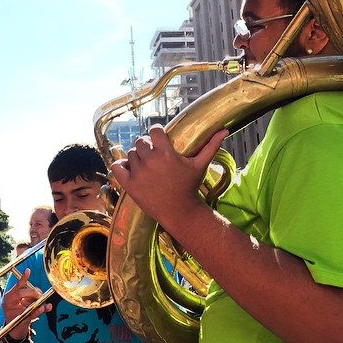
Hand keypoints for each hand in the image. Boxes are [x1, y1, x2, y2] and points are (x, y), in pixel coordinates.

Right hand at [2, 269, 50, 337]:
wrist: (15, 328)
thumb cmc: (21, 311)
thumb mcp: (26, 302)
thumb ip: (35, 298)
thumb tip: (45, 297)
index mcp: (10, 295)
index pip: (17, 285)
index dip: (23, 278)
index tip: (28, 270)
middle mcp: (8, 303)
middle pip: (20, 293)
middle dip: (32, 292)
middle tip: (40, 295)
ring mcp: (12, 313)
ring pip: (25, 305)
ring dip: (37, 303)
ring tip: (43, 304)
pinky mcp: (17, 321)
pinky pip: (29, 315)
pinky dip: (37, 311)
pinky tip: (42, 308)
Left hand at [110, 124, 227, 229]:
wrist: (180, 212)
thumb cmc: (190, 186)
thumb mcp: (200, 165)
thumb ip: (211, 146)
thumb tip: (225, 130)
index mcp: (166, 153)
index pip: (154, 130)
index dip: (157, 133)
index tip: (160, 138)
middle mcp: (150, 161)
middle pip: (141, 141)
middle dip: (147, 145)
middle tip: (154, 154)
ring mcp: (138, 173)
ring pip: (131, 154)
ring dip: (137, 156)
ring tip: (146, 163)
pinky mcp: (129, 185)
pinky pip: (117, 167)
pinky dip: (120, 165)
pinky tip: (129, 168)